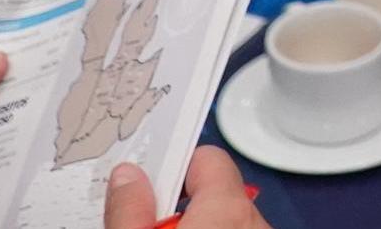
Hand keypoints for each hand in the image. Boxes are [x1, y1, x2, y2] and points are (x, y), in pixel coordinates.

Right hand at [107, 146, 260, 228]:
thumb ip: (130, 209)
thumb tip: (126, 177)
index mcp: (228, 210)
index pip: (207, 158)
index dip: (172, 166)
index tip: (146, 179)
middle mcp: (254, 223)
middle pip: (215, 193)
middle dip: (179, 203)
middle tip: (145, 219)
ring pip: (225, 219)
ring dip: (196, 223)